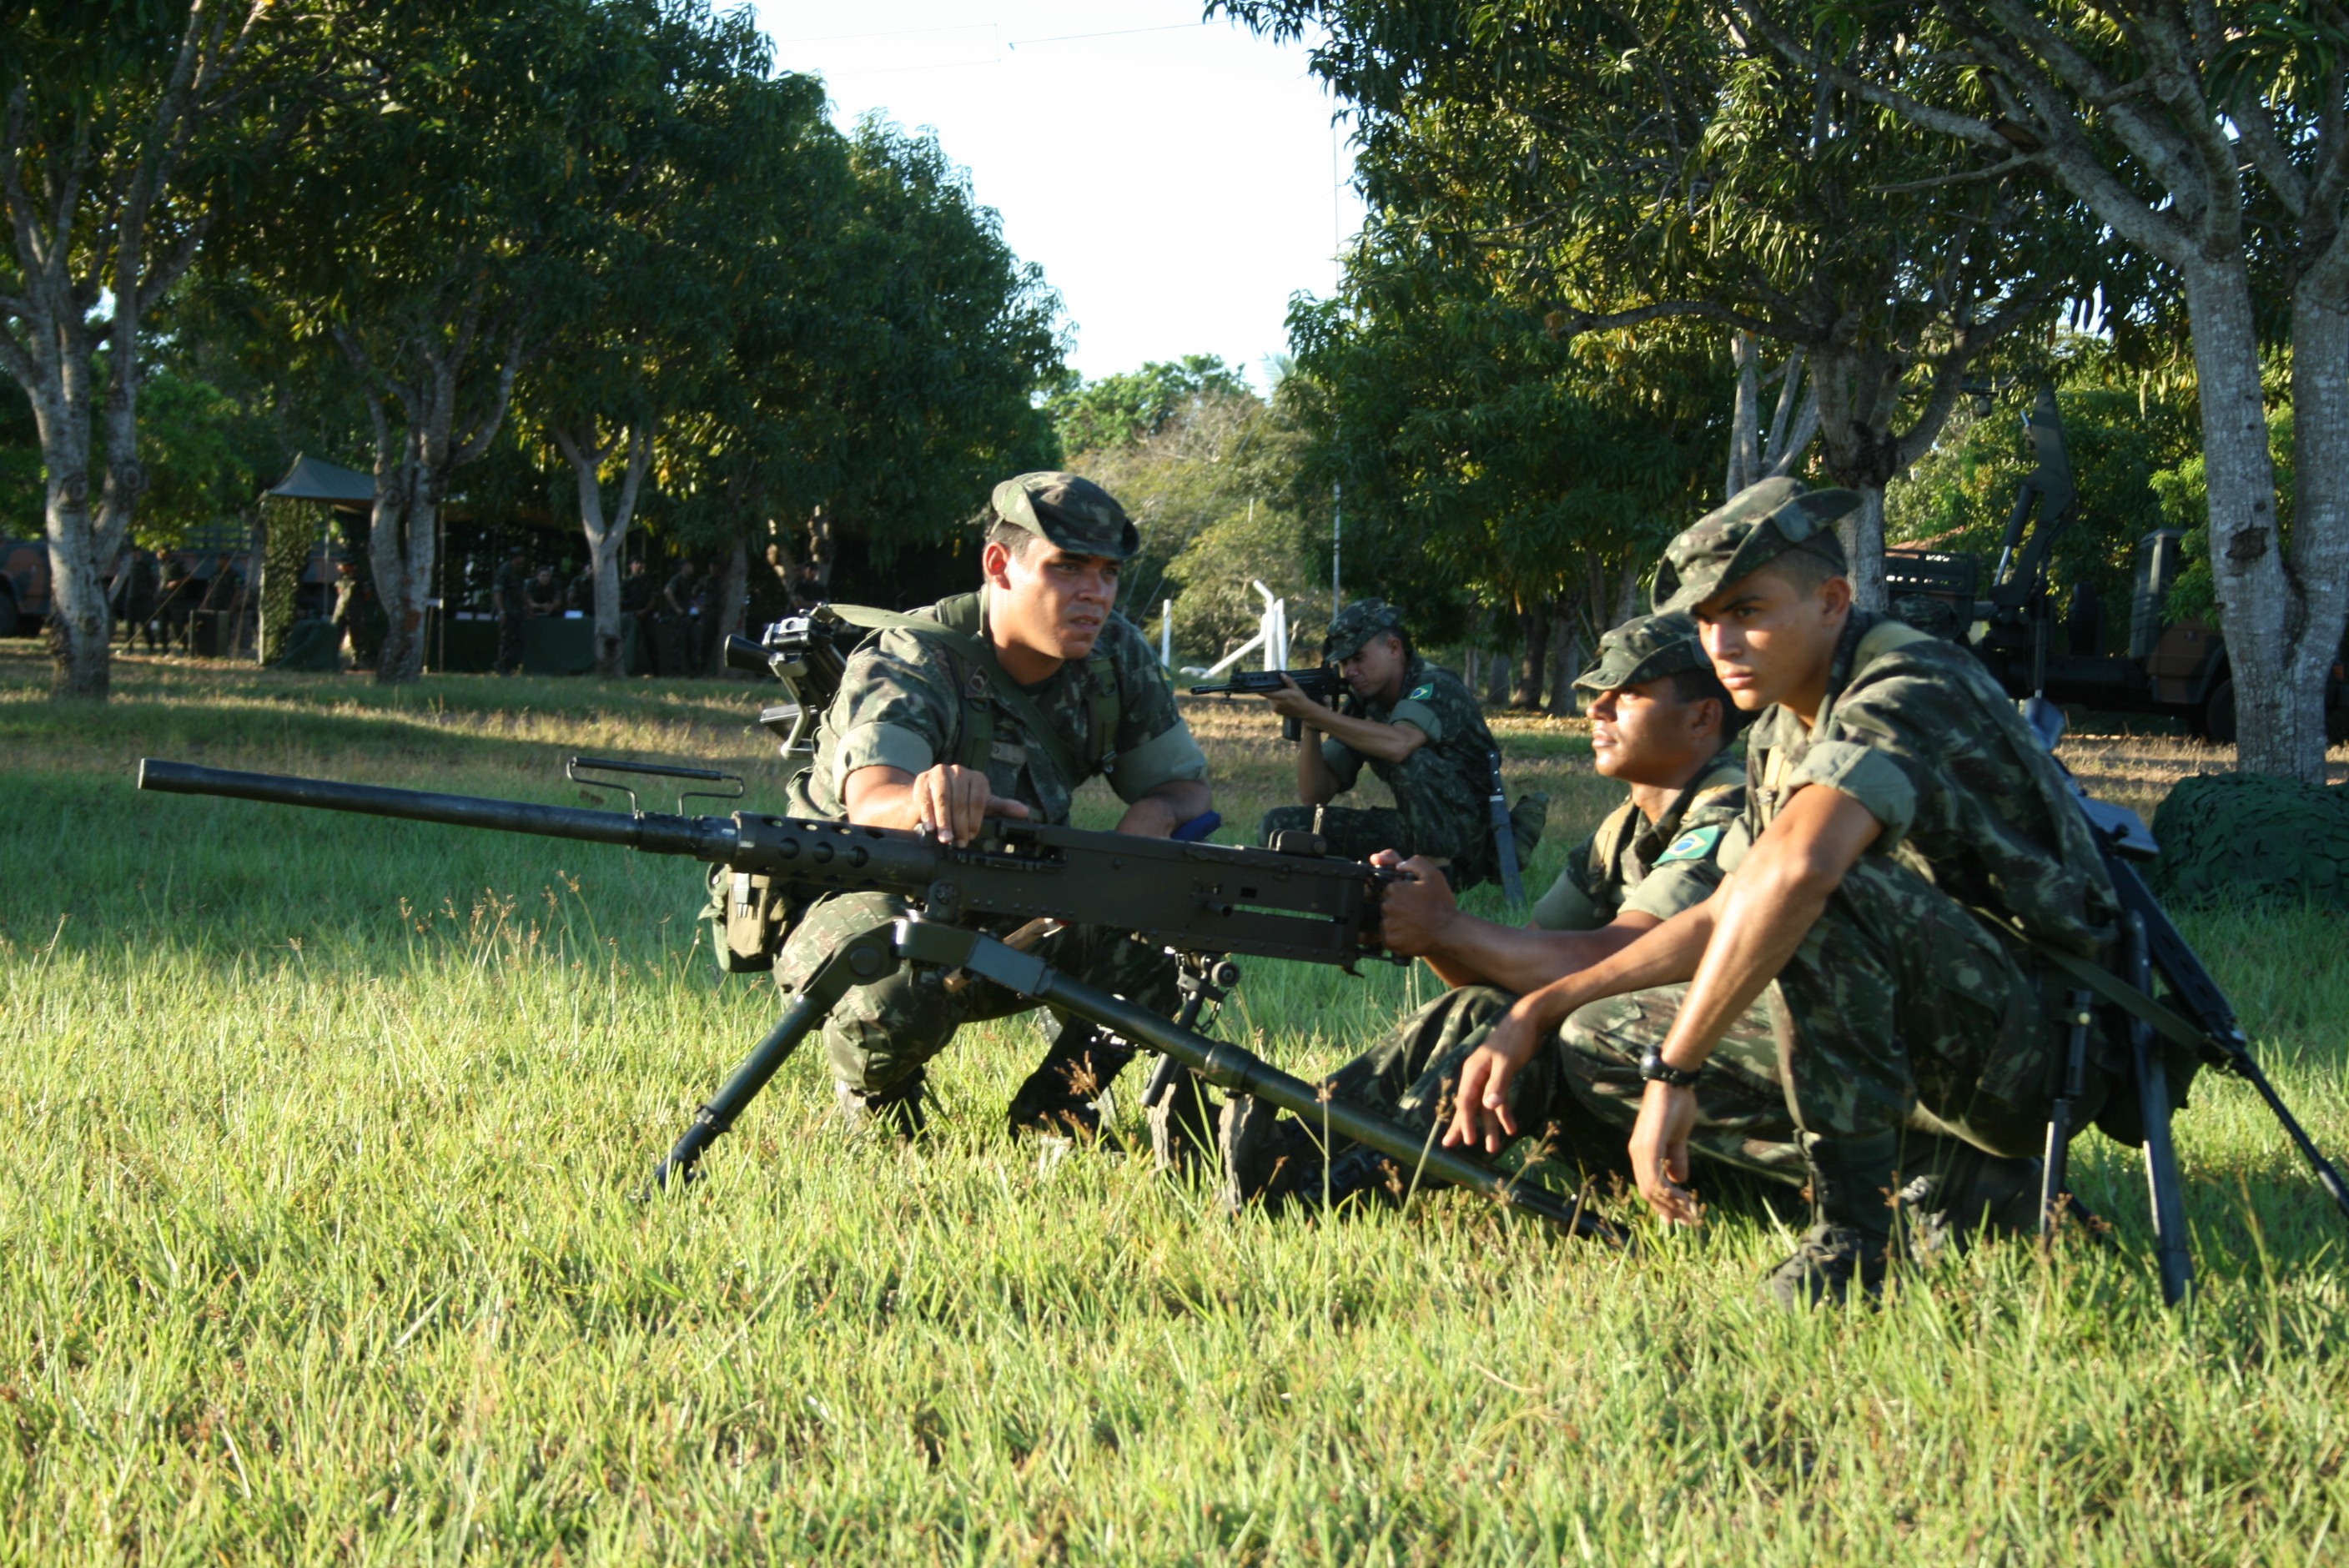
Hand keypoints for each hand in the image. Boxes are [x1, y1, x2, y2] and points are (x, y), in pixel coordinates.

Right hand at [907, 763, 1028, 845]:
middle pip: (960, 800)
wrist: (931, 798)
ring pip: (943, 799)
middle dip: (959, 824)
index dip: (974, 820)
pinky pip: (926, 798)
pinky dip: (928, 814)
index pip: (978, 799)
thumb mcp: (982, 806)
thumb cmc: (959, 803)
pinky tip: (930, 827)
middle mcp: (959, 771)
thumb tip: (1024, 811)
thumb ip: (1002, 808)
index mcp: (976, 778)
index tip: (971, 836)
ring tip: (944, 838)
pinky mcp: (922, 779)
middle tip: (958, 841)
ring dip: (944, 821)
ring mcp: (939, 773)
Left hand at [1263, 674, 1324, 723]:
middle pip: (1269, 695)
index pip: (1267, 693)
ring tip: (1283, 696)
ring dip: (1274, 697)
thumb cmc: (1301, 699)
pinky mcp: (1276, 711)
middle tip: (1280, 690)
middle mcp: (1277, 703)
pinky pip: (1273, 704)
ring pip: (1270, 700)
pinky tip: (1283, 702)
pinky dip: (1276, 702)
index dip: (1261, 690)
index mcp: (1281, 696)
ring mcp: (1276, 708)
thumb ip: (1288, 681)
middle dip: (1272, 692)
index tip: (1257, 687)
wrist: (1304, 711)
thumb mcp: (1296, 688)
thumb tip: (1282, 674)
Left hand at [1370, 852, 1456, 955]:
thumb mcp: (1433, 874)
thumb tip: (1399, 865)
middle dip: (1398, 909)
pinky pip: (1388, 938)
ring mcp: (1388, 925)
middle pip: (1387, 907)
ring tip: (1414, 925)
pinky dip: (1397, 938)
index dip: (1402, 896)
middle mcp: (1387, 906)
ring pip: (1387, 922)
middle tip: (1415, 914)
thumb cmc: (1441, 904)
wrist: (1449, 931)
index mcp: (1394, 889)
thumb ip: (1415, 863)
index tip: (1413, 901)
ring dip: (1397, 923)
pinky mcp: (1390, 942)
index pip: (1389, 891)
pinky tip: (1411, 935)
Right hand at [1441, 1000, 1546, 1153]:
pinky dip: (1503, 1114)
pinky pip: (1497, 1101)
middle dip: (1465, 1127)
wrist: (1527, 1021)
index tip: (1468, 1141)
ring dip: (1490, 1126)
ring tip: (1493, 1148)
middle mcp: (1476, 1075)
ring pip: (1484, 1107)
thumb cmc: (1515, 1038)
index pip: (1466, 1101)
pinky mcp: (1498, 1078)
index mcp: (1473, 1071)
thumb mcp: (1507, 1063)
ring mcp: (1487, 1077)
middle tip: (1454, 1147)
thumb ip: (1498, 1085)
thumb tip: (1488, 1107)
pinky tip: (1510, 1127)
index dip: (1466, 1122)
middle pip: (1468, 1106)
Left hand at [1628, 1080, 1700, 1224]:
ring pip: (1651, 1187)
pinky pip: (1655, 1176)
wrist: (1673, 1083)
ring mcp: (1641, 1150)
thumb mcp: (1678, 1138)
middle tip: (1686, 1222)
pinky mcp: (1649, 1145)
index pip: (1648, 1185)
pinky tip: (1683, 1197)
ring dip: (1670, 1203)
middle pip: (1647, 1191)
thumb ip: (1676, 1158)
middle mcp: (1637, 1153)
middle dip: (1667, 1209)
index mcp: (1642, 1152)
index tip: (1678, 1218)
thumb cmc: (1676, 1106)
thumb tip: (1679, 1180)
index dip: (1662, 1203)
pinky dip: (1668, 1191)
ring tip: (1689, 1213)